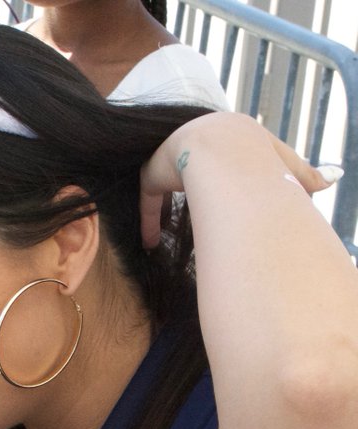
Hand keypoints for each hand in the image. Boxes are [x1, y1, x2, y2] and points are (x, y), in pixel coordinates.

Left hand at [138, 112, 340, 248]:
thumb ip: (304, 175)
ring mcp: (174, 154)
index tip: (223, 196)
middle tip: (195, 209)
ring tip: (163, 235)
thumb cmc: (259, 161)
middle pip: (195, 168)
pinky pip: (150, 197)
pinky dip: (150, 218)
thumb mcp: (285, 167)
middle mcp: (202, 140)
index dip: (226, 178)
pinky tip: (150, 241)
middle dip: (194, 187)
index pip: (229, 157)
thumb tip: (331, 183)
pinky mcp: (153, 171)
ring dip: (166, 208)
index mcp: (233, 135)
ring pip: (170, 182)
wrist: (223, 151)